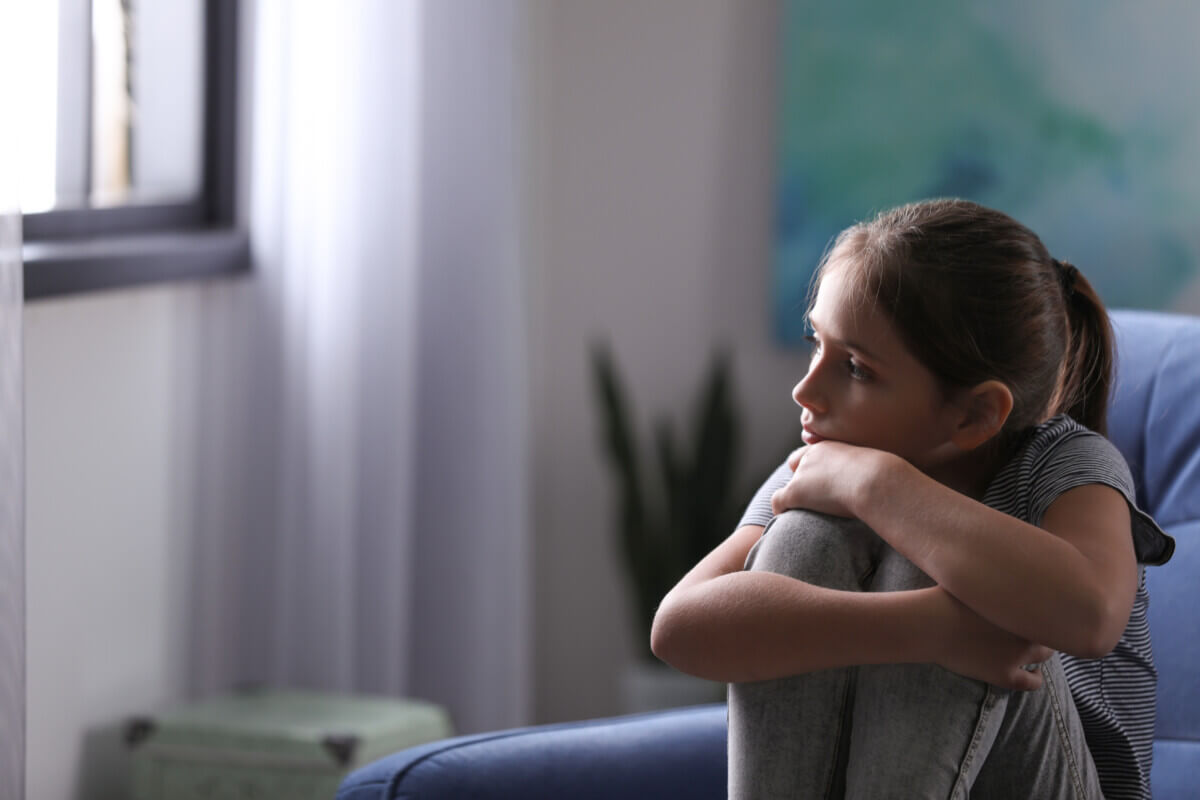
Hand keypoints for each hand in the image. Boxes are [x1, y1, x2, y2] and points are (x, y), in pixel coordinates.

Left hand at [770, 441, 894, 517]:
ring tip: (806, 513)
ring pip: (790, 485)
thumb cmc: (887, 478)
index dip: (813, 468)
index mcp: (831, 448)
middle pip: (796, 465)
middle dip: (801, 479)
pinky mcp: (796, 491)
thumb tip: (893, 481)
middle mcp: (812, 456)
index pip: (812, 454)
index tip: (822, 481)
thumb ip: (876, 472)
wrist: (876, 481)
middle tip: (813, 497)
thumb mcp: (880, 468)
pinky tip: (786, 519)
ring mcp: (802, 474)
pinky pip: (778, 501)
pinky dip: (780, 510)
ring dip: (797, 498)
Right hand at [933, 589, 1053, 690]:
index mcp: (1024, 604)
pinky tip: (1036, 674)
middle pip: (1050, 629)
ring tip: (1038, 649)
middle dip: (1045, 626)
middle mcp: (1028, 629)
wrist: (930, 624)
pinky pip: (1032, 682)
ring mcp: (1018, 653)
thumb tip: (1000, 562)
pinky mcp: (1005, 674)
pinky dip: (1037, 678)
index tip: (1038, 604)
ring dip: (1043, 651)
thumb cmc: (945, 598)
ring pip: (1045, 654)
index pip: (1050, 604)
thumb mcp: (974, 578)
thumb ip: (996, 577)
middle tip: (1036, 623)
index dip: (1045, 605)